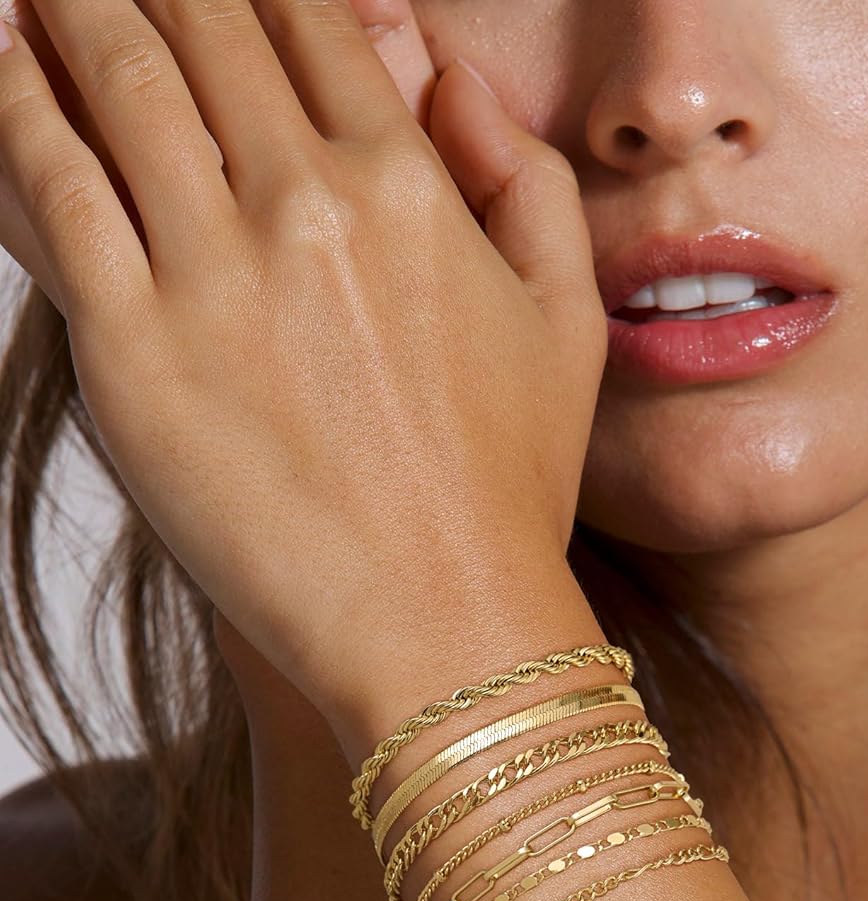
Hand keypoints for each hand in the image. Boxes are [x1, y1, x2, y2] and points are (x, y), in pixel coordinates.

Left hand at [0, 0, 606, 741]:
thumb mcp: (564, 323)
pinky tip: (2, 59)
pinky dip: (14, 105)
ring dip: (69, 8)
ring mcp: (214, 273)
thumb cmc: (508, 491)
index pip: (305, 17)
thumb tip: (453, 78)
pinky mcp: (132, 351)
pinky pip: (50, 187)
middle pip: (199, 23)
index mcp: (408, 186)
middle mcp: (306, 204)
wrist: (443, 625)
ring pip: (114, 79)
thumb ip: (522, 179)